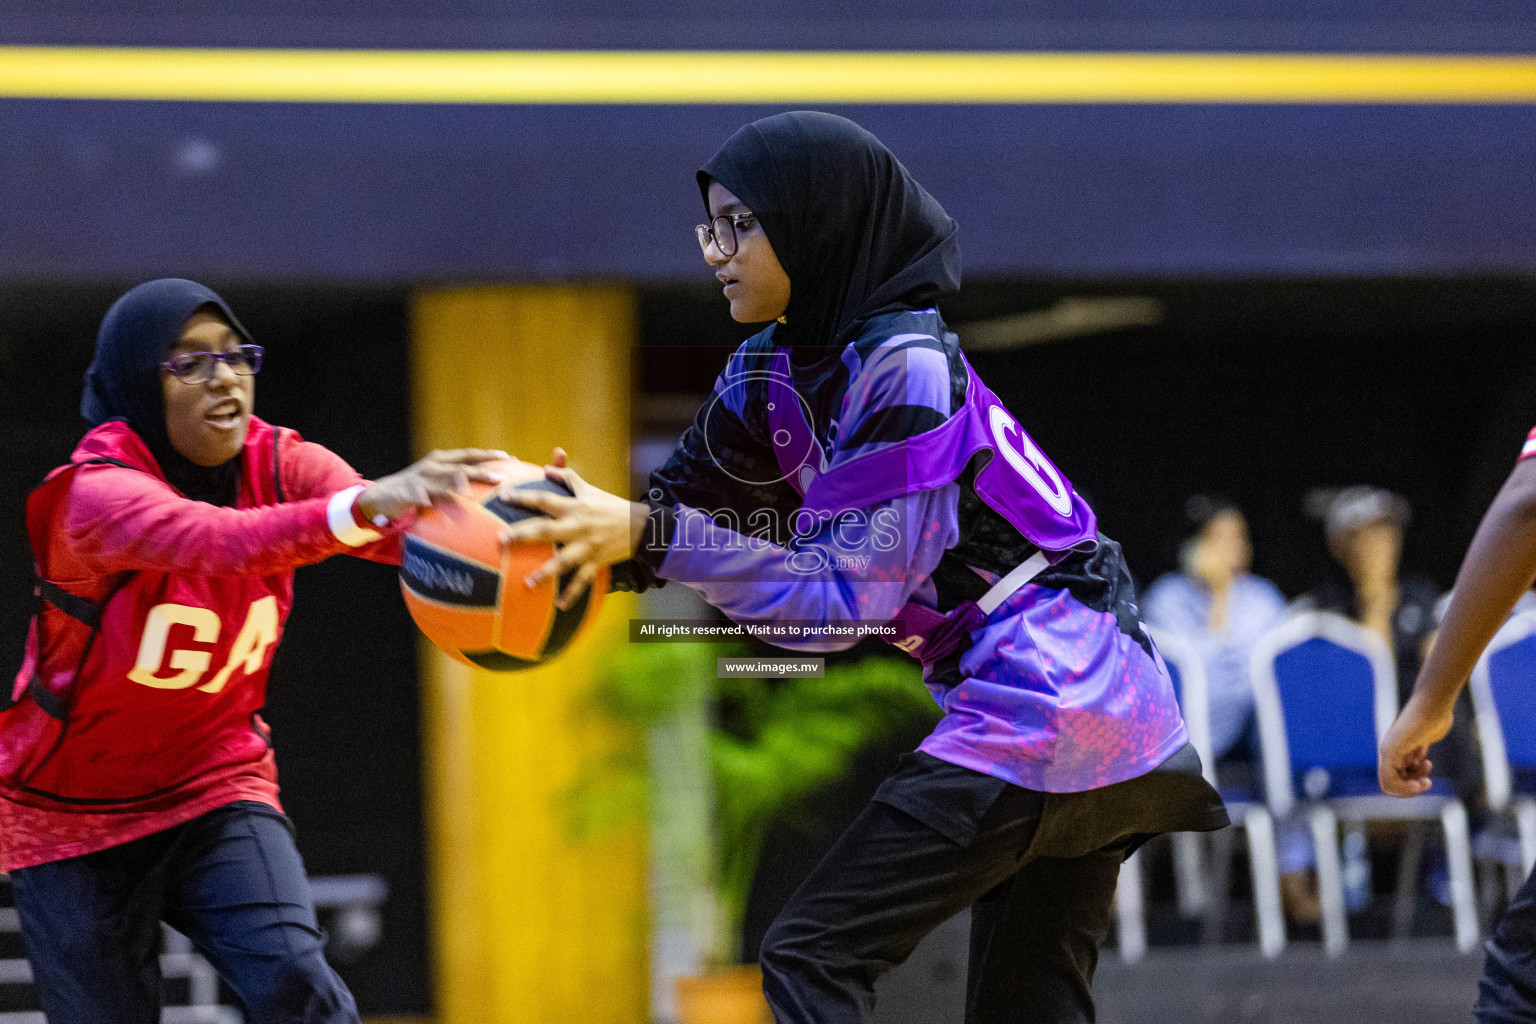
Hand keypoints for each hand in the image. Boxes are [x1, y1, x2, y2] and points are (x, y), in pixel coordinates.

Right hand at [357, 448, 508, 521]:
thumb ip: (458, 484)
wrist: (383, 495)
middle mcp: (433, 466)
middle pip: (461, 467)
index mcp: (442, 460)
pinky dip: (428, 502)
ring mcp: (420, 478)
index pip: (469, 456)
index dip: (489, 456)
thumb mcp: (439, 484)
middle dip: (481, 471)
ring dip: (457, 485)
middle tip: (500, 478)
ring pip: (442, 480)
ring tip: (470, 491)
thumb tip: (487, 491)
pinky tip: (437, 510)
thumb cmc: (417, 491)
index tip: (510, 458)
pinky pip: (421, 498)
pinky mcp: (408, 491)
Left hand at [499, 447, 647, 609]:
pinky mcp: (596, 562)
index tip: (504, 497)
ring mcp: (587, 546)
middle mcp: (578, 527)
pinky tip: (559, 606)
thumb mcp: (590, 489)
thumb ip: (568, 477)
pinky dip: (572, 594)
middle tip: (502, 540)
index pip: (545, 500)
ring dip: (546, 572)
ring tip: (528, 583)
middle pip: (546, 531)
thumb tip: (547, 466)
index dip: (524, 497)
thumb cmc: (611, 506)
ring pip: (563, 561)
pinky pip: (582, 580)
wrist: (641, 526)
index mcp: (575, 507)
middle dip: (523, 535)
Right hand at [1378, 693, 1455, 796]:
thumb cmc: (1417, 723)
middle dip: (1412, 786)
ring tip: (1428, 768)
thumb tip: (1386, 787)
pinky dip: (1421, 769)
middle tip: (1427, 782)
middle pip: (1397, 781)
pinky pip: (1415, 765)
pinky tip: (1427, 761)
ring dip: (1418, 778)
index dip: (1402, 790)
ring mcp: (1405, 749)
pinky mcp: (1417, 745)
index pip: (1388, 783)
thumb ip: (1390, 767)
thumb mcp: (1399, 746)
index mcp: (1386, 754)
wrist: (1433, 706)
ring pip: (1407, 774)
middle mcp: (1393, 752)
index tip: (1418, 785)